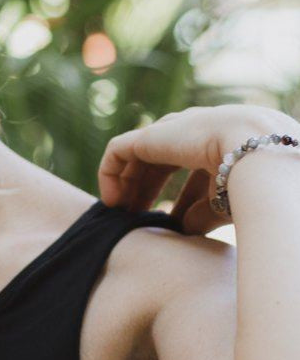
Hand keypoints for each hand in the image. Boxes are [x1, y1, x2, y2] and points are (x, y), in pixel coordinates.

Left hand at [96, 105, 299, 234]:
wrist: (251, 155)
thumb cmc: (250, 182)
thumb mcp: (223, 202)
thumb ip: (201, 214)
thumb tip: (183, 229)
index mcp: (211, 140)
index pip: (177, 164)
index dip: (163, 192)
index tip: (160, 220)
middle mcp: (189, 131)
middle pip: (154, 160)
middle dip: (141, 190)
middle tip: (132, 218)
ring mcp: (169, 130)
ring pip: (134, 155)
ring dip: (123, 185)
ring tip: (118, 214)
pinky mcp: (149, 136)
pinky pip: (117, 150)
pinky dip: (109, 174)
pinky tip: (112, 201)